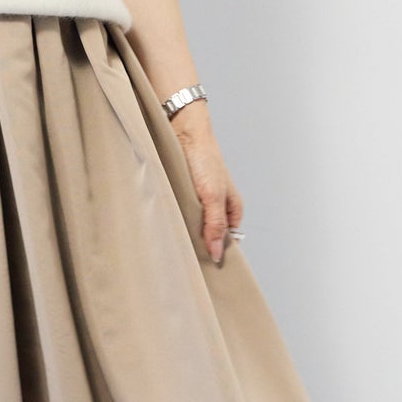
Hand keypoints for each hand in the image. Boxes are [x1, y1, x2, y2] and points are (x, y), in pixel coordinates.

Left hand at [169, 103, 243, 264]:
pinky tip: (168, 225)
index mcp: (232, 210)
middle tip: (187, 257)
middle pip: (210, 235)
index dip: (217, 252)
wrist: (185, 133)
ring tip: (176, 242)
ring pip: (194, 225)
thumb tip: (217, 254)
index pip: (228, 241)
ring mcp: (201, 202)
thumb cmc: (205, 160)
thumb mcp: (213, 197)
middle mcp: (217, 207)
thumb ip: (215, 225)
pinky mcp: (185, 195)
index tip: (206, 268)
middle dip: (200, 244)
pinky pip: (181, 213)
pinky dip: (176, 219)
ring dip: (185, 232)